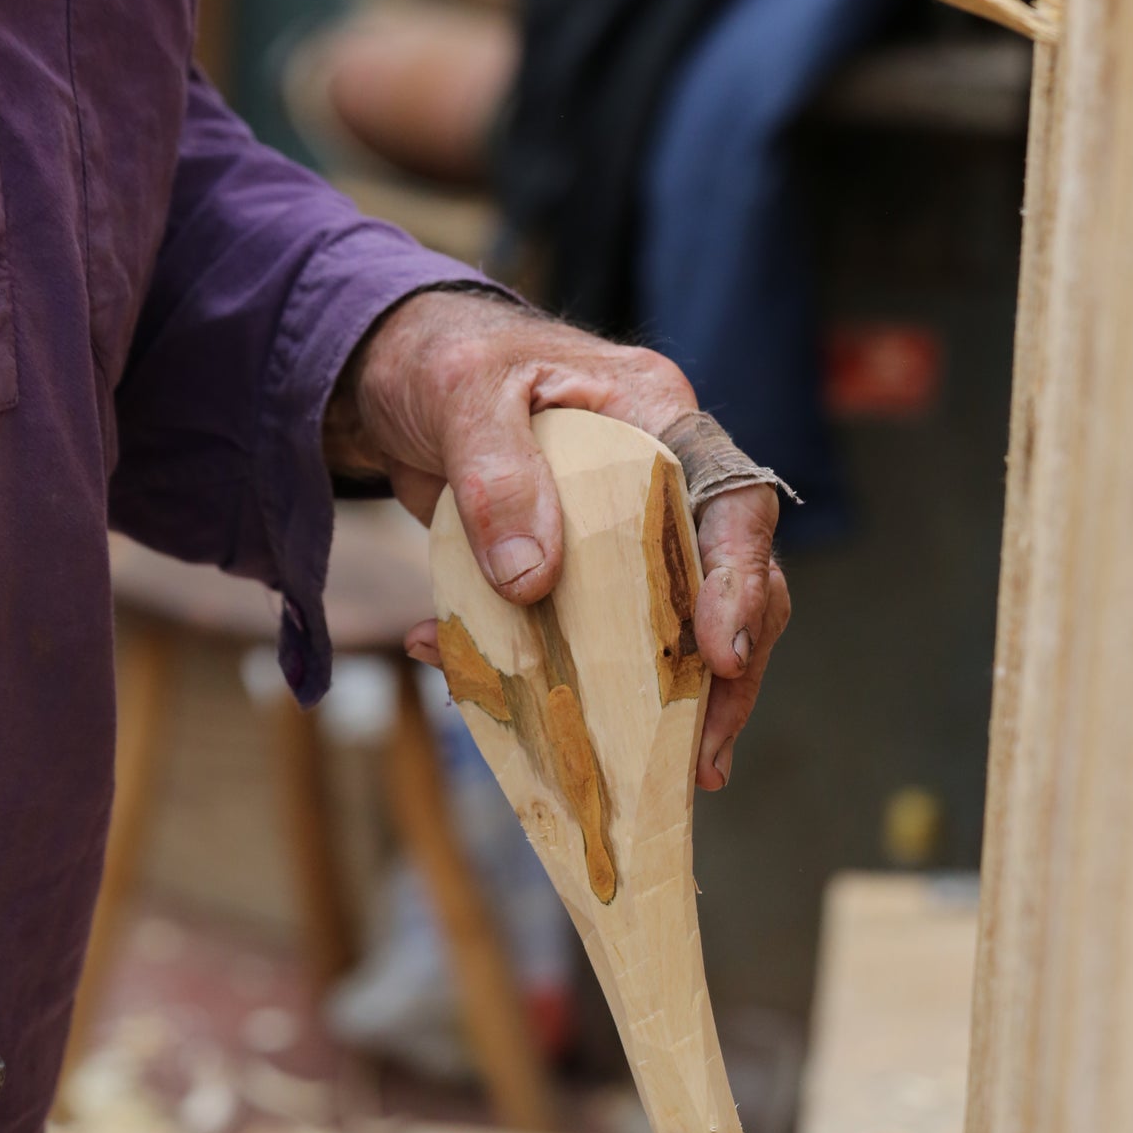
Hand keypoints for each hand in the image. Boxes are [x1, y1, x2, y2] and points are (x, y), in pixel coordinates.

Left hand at [325, 290, 789, 789]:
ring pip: (678, 621)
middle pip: (729, 578)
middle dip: (729, 671)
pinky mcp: (581, 570)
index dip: (740, 578)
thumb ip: (496, 475)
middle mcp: (660, 475)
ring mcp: (625, 528)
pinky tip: (506, 707)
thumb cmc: (439, 359)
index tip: (722, 653)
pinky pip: (596, 637)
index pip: (731, 498)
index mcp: (655, 412)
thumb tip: (531, 580)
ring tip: (674, 773)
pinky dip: (560, 682)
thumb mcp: (459, 395)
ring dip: (673, 700)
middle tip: (705, 754)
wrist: (392, 377)